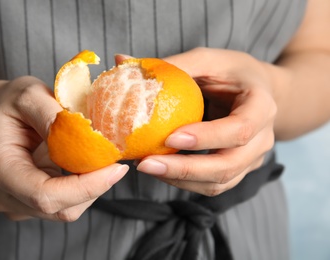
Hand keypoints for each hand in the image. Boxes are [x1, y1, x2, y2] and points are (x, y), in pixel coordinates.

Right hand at [0, 76, 127, 220]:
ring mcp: (17, 203)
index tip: (116, 168)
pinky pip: (66, 205)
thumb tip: (83, 134)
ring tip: (99, 159)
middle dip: (94, 186)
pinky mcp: (30, 204)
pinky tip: (87, 165)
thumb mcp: (29, 95)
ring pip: (66, 210)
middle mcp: (3, 194)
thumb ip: (52, 115)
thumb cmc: (11, 103)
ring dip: (91, 188)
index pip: (45, 195)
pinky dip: (84, 188)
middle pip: (60, 208)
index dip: (86, 187)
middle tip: (115, 160)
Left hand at [137, 48, 275, 195]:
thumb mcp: (207, 60)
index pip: (239, 129)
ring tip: (146, 166)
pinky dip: (185, 182)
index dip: (206, 137)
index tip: (170, 137)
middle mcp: (263, 138)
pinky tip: (160, 169)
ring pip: (220, 182)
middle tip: (145, 164)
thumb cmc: (231, 72)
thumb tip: (121, 60)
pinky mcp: (240, 169)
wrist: (257, 91)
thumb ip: (172, 65)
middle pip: (228, 165)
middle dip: (184, 169)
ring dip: (180, 180)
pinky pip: (213, 185)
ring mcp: (253, 158)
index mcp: (261, 106)